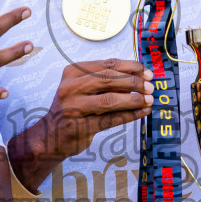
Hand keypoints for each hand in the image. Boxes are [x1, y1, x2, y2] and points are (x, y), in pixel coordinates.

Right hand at [7, 59, 152, 191]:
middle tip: (150, 87)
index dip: (130, 67)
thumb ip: (105, 82)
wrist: (50, 136)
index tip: (146, 72)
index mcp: (72, 72)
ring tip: (149, 100)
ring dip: (133, 100)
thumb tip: (139, 77)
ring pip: (109, 100)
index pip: (106, 65)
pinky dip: (129, 115)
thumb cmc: (72, 109)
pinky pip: (110, 119)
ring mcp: (74, 107)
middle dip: (134, 82)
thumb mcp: (83, 89)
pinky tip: (142, 112)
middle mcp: (70, 87)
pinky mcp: (80, 126)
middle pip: (108, 79)